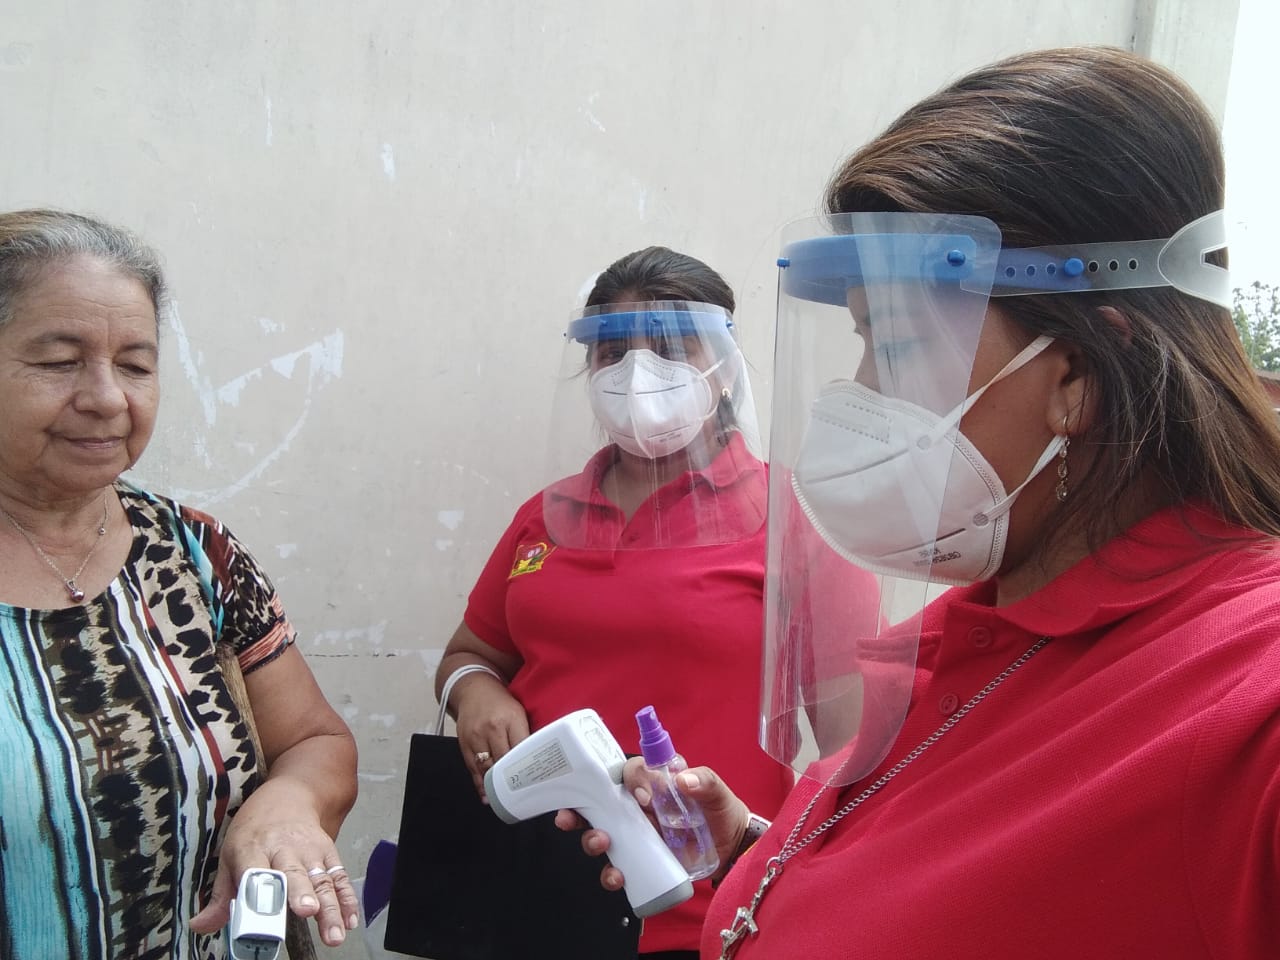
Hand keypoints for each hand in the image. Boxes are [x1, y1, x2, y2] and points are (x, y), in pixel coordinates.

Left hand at [189, 779, 359, 946]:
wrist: (291, 795)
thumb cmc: (256, 830)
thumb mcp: (231, 854)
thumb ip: (221, 896)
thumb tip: (201, 926)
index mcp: (252, 849)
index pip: (254, 872)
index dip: (260, 893)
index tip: (263, 914)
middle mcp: (283, 848)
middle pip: (292, 874)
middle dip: (301, 893)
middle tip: (307, 911)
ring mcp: (309, 850)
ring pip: (321, 879)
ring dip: (330, 906)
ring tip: (334, 933)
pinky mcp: (328, 852)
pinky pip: (339, 877)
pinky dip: (347, 899)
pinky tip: (350, 919)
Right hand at [454, 680, 529, 800]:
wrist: (473, 689)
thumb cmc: (500, 702)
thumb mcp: (519, 712)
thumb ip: (525, 734)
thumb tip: (536, 759)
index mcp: (511, 718)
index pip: (522, 749)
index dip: (529, 767)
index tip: (536, 782)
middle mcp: (492, 728)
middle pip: (504, 762)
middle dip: (513, 781)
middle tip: (523, 796)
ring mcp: (475, 737)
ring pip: (487, 768)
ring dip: (495, 787)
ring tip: (505, 801)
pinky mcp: (463, 744)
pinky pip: (472, 769)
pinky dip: (480, 784)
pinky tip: (487, 795)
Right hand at [556, 757, 751, 890]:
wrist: (732, 849)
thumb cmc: (720, 811)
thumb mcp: (716, 792)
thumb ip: (704, 781)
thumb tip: (684, 780)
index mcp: (651, 783)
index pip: (626, 773)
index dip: (626, 781)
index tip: (641, 797)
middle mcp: (636, 807)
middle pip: (598, 803)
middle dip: (578, 810)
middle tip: (571, 819)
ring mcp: (636, 834)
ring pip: (601, 834)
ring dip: (591, 840)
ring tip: (602, 844)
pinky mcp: (640, 860)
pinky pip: (618, 867)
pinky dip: (612, 873)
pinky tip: (618, 877)